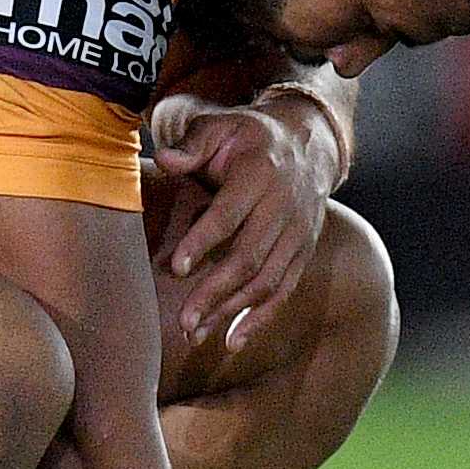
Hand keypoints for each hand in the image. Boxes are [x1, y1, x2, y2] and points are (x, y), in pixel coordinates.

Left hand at [149, 94, 339, 351]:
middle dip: (214, 292)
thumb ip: (191, 144)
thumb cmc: (246, 137)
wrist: (306, 144)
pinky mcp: (304, 252)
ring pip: (267, 280)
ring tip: (195, 335)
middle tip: (183, 322)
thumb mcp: (219, 127)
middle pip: (249, 257)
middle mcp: (285, 206)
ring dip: (231, 312)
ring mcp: (299, 233)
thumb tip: (162, 159)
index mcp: (260, 174)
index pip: (229, 214)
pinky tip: (232, 342)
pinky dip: (260, 319)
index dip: (202, 241)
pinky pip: (284, 290)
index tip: (176, 268)